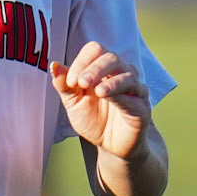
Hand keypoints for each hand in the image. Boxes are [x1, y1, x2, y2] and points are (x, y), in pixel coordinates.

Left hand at [50, 42, 151, 160]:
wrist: (109, 145)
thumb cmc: (93, 119)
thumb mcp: (73, 103)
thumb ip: (64, 85)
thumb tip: (54, 65)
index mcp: (103, 68)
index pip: (95, 50)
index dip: (82, 61)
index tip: (70, 82)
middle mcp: (121, 73)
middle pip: (112, 58)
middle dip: (94, 69)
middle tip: (81, 83)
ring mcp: (134, 89)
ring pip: (128, 75)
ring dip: (111, 81)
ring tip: (98, 91)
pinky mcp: (142, 107)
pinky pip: (136, 96)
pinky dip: (122, 96)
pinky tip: (108, 97)